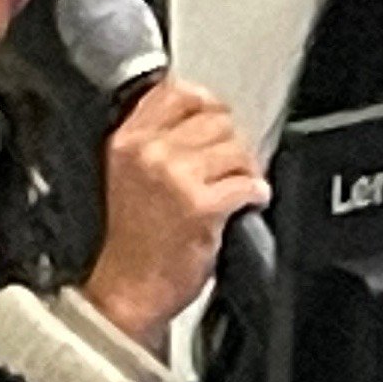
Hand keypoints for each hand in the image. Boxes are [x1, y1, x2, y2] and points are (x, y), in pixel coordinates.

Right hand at [80, 80, 270, 350]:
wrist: (128, 289)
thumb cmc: (132, 241)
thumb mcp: (127, 174)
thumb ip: (156, 139)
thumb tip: (205, 112)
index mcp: (127, 140)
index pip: (178, 92)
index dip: (207, 104)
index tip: (216, 120)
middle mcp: (149, 153)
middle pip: (217, 119)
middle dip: (231, 144)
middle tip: (228, 168)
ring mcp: (176, 178)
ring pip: (237, 148)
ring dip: (245, 169)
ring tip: (234, 189)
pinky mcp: (202, 206)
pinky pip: (249, 184)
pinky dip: (255, 194)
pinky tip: (244, 204)